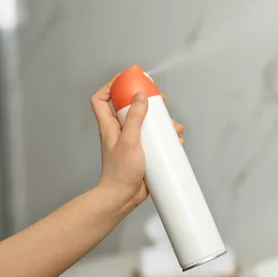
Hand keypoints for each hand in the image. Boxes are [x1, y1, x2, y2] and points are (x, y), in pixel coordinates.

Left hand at [90, 75, 184, 209]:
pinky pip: (155, 140)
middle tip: (160, 99)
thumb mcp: (129, 140)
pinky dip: (166, 138)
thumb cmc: (121, 170)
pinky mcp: (144, 153)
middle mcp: (120, 132)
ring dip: (162, 122)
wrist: (123, 196)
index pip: (101, 99)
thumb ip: (135, 117)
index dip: (110, 86)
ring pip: (147, 124)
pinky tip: (176, 141)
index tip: (126, 80)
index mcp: (110, 126)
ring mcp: (132, 143)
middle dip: (146, 101)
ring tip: (174, 126)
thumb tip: (140, 96)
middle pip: (130, 108)